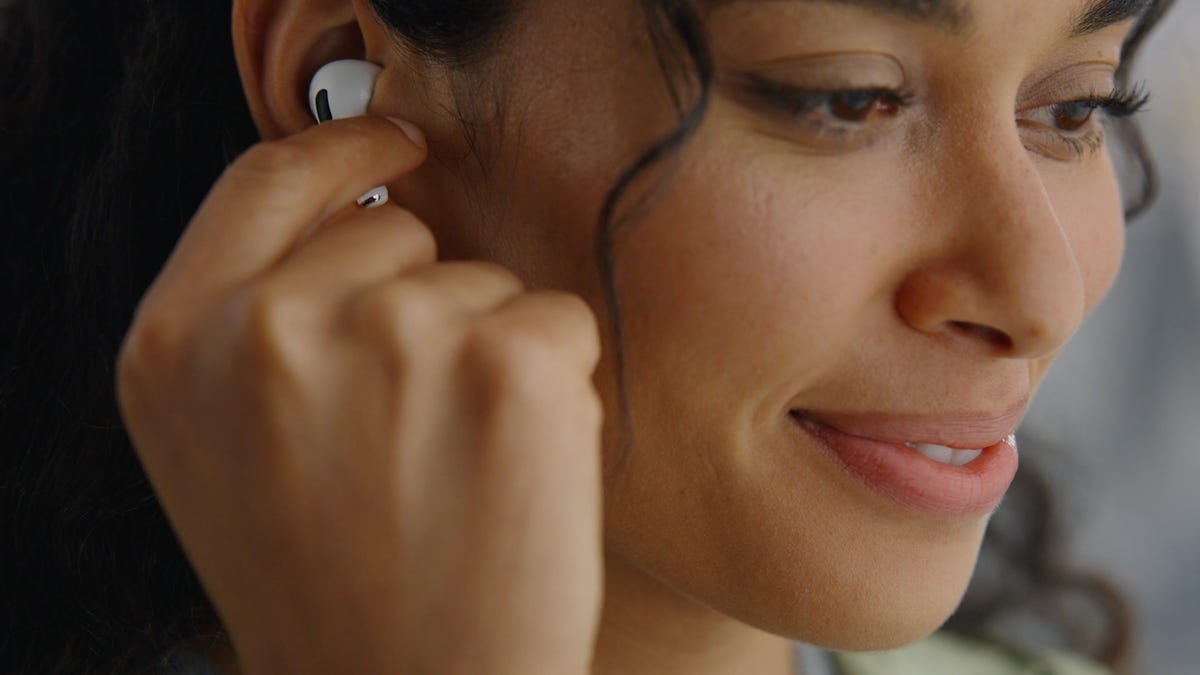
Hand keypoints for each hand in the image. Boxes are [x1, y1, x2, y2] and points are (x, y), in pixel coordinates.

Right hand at [115, 116, 603, 674]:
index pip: (268, 178)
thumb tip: (367, 203)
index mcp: (178, 341)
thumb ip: (258, 316)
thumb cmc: (326, 587)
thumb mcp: (225, 444)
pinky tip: (515, 476)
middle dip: (423, 303)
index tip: (395, 139)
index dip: (341, 147)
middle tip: (410, 428)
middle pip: (396, 226)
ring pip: (484, 282)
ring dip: (487, 357)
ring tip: (452, 472)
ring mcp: (392, 334)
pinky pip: (558, 321)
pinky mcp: (506, 365)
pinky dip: (557, 387)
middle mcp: (271, 324)